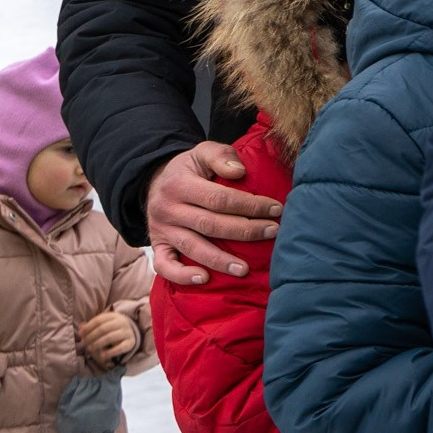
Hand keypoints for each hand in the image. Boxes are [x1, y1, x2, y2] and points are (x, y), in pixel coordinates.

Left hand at [78, 311, 138, 366]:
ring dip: (97, 344)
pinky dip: (110, 352)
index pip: (98, 320)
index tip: (80, 334)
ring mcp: (127, 332)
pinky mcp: (131, 343)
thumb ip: (91, 326)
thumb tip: (80, 328)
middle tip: (84, 343)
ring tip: (90, 349)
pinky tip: (102, 355)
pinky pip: (120, 348)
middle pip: (103, 329)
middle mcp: (122, 322)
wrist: (130, 333)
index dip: (88, 327)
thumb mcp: (103, 324)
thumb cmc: (111, 329)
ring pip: (110, 337)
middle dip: (91, 337)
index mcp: (114, 316)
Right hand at [147, 141, 280, 284]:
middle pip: (210, 224)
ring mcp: (162, 229)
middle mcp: (168, 208)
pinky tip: (203, 279)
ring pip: (193, 247)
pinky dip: (181, 275)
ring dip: (220, 260)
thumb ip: (221, 156)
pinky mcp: (158, 245)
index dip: (250, 205)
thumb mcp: (202, 152)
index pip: (220, 199)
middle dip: (245, 231)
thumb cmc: (190, 169)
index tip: (276, 209)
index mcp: (180, 184)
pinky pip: (164, 265)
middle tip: (273, 233)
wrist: (155, 181)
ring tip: (244, 269)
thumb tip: (239, 172)